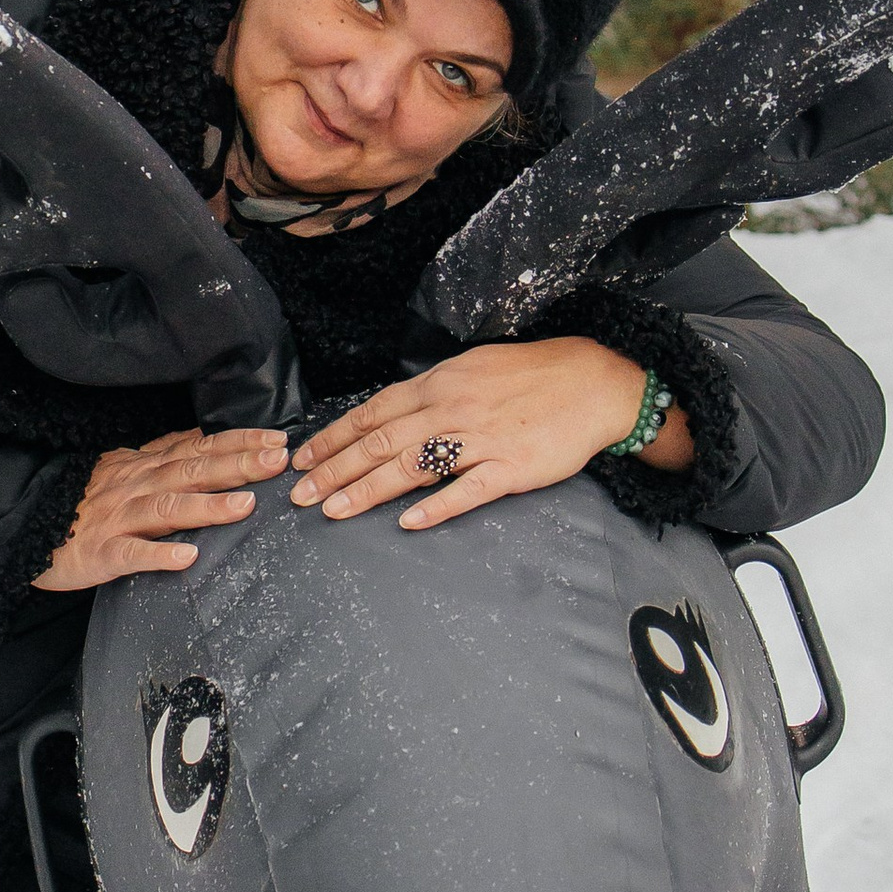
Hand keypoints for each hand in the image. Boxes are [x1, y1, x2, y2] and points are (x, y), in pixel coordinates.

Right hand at [33, 427, 291, 590]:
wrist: (24, 529)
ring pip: (165, 508)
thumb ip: (164, 455)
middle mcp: (134, 486)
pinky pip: (130, 554)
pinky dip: (158, 555)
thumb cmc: (81, 503)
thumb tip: (206, 438)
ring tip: (245, 506)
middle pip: (190, 472)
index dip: (236, 442)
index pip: (197, 447)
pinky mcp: (99, 553)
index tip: (276, 440)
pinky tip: (186, 558)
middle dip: (235, 466)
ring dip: (206, 506)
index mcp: (143, 466)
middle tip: (277, 462)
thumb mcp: (123, 468)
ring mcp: (116, 518)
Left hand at [287, 341, 691, 531]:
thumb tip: (389, 415)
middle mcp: (452, 408)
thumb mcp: (471, 369)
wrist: (592, 383)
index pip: (372, 412)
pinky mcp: (511, 468)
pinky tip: (407, 522)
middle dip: (334, 469)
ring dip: (368, 490)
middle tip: (300, 494)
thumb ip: (430, 392)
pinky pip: (467, 489)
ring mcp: (481, 439)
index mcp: (439, 384)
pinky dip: (436, 506)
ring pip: (413, 465)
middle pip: (381, 441)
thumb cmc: (529, 376)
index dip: (333, 437)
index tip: (301, 459)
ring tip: (334, 510)